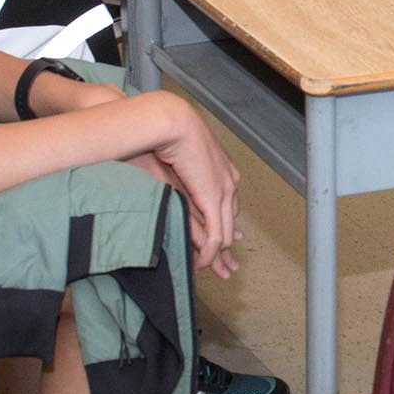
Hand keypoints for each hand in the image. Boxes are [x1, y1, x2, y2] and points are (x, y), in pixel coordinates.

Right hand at [146, 92, 242, 279]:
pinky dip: (209, 252)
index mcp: (222, 170)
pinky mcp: (214, 198)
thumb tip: (173, 195)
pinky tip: (201, 264)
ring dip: (217, 254)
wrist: (170, 121)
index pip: (227, 206)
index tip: (224, 243)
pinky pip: (216, 233)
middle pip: (230, 222)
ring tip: (215, 272)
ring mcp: (224, 190)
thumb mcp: (172, 166)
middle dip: (226, 247)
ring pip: (225, 231)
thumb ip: (178, 185)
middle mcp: (228, 181)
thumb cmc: (164, 136)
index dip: (225, 226)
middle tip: (227, 268)